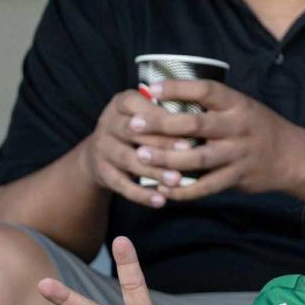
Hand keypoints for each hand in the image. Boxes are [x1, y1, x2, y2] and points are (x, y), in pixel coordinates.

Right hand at [81, 87, 202, 207]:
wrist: (101, 152)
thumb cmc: (140, 129)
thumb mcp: (149, 114)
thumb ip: (169, 114)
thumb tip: (203, 121)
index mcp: (122, 103)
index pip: (137, 104)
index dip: (160, 115)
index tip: (188, 123)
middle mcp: (107, 123)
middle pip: (132, 132)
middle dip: (161, 142)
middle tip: (188, 151)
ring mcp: (102, 148)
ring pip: (128, 159)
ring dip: (154, 171)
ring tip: (177, 179)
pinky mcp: (101, 172)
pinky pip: (121, 185)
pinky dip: (141, 194)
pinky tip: (160, 201)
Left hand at [129, 79, 304, 199]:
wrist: (293, 158)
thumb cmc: (259, 129)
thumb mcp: (243, 108)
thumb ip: (212, 107)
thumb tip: (166, 101)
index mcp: (238, 105)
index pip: (205, 90)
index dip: (177, 88)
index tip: (151, 89)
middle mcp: (239, 128)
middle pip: (196, 124)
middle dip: (162, 124)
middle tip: (134, 125)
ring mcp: (239, 154)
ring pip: (198, 158)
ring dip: (166, 159)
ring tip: (141, 157)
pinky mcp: (238, 177)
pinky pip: (206, 186)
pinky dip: (183, 190)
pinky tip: (163, 189)